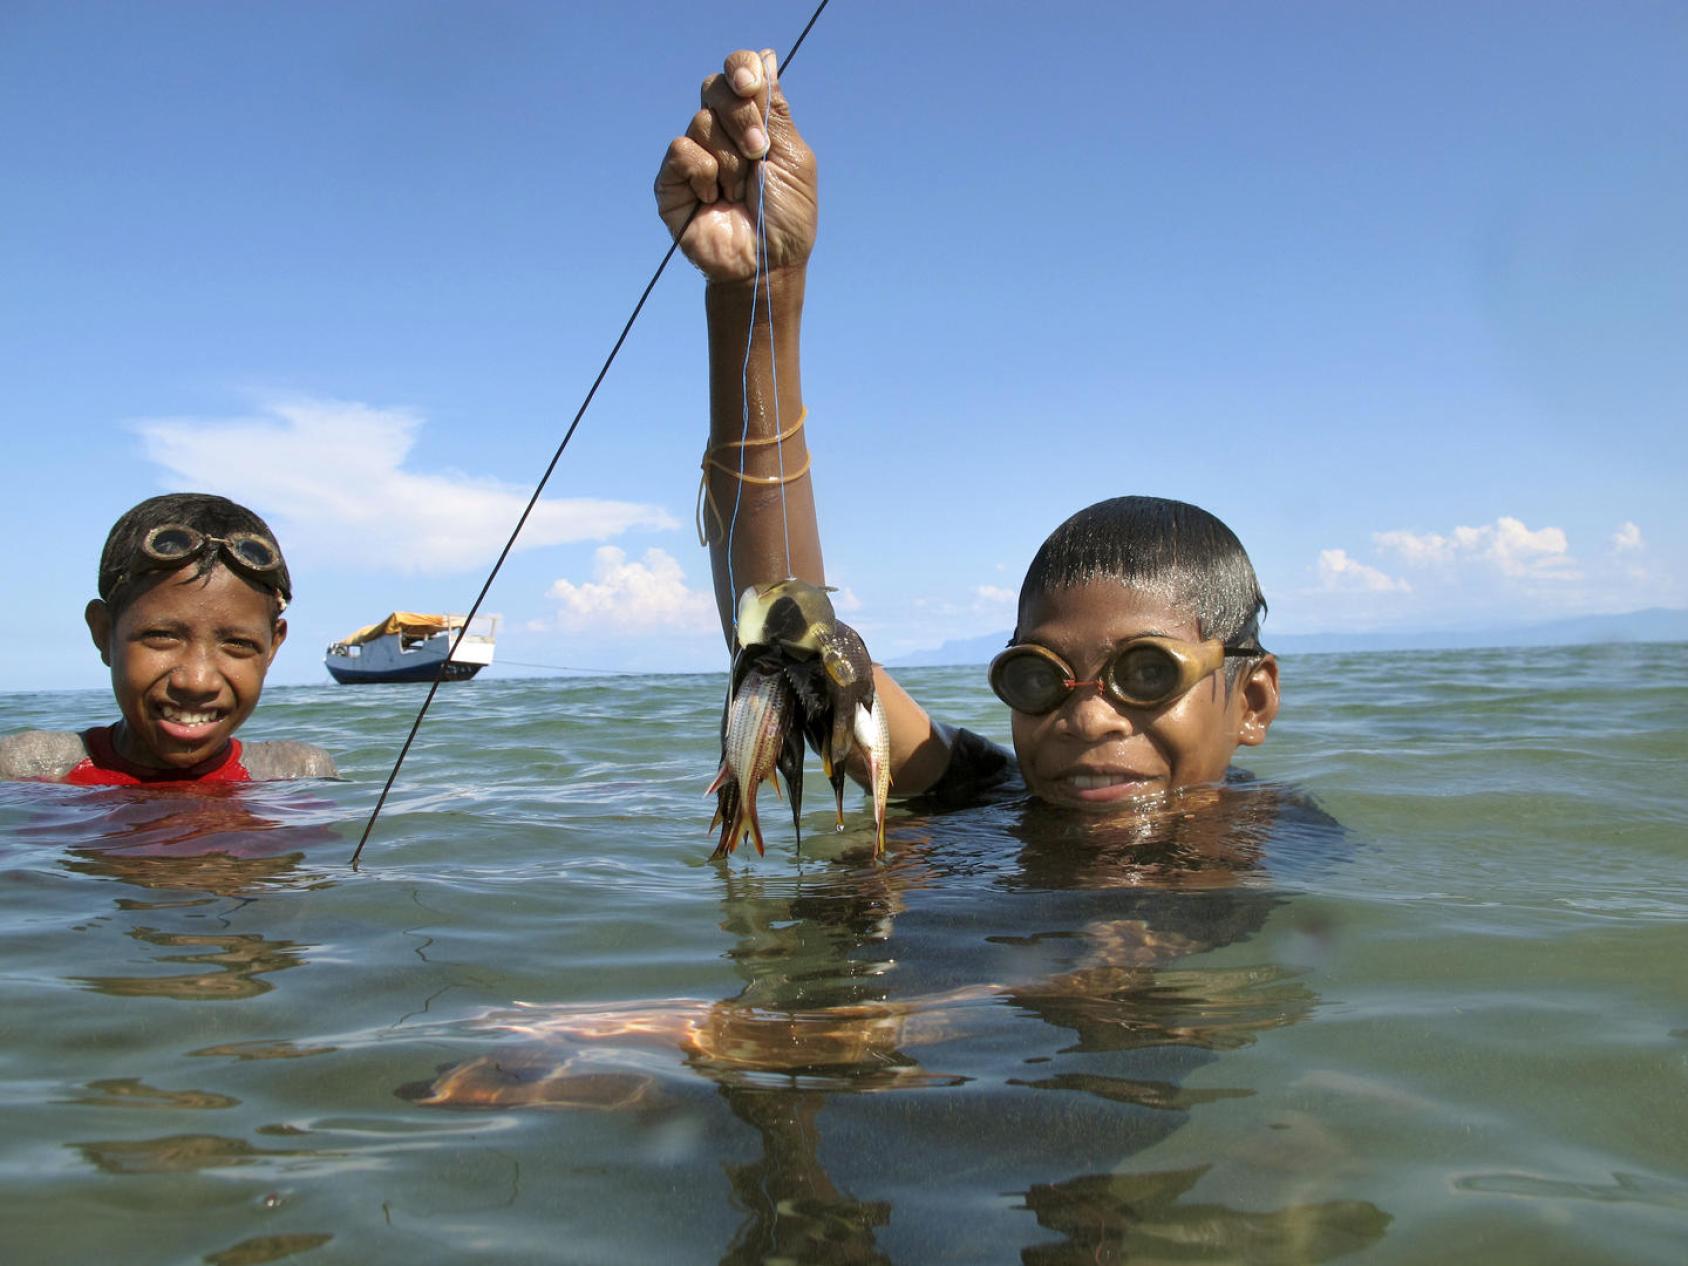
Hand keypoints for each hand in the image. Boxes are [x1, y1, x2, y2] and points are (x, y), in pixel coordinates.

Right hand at [655, 49, 816, 283]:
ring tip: (739, 192)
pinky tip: (714, 200)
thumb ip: (775, 109)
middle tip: (759, 154)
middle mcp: (721, 132)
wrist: (766, 264)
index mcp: (753, 121)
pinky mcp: (672, 180)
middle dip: (742, 119)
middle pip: (716, 88)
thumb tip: (765, 56)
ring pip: (702, 122)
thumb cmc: (786, 218)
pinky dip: (704, 174)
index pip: (738, 72)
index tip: (752, 85)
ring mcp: (695, 155)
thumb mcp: (793, 158)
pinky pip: (681, 150)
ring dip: (730, 161)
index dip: (741, 68)